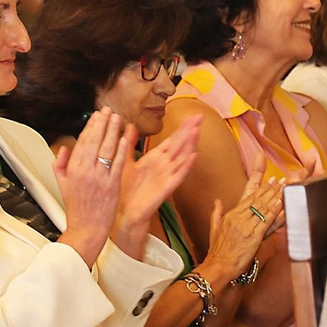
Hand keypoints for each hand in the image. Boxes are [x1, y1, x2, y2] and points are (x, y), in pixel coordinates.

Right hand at [51, 108, 127, 265]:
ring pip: (107, 148)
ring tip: (118, 119)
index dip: (91, 126)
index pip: (82, 141)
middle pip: (95, 141)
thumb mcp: (62, 185)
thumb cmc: (77, 209)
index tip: (96, 116)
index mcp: (73, 169)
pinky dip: (122, 149)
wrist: (87, 229)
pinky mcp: (113, 185)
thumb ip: (60, 165)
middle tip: (108, 111)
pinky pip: (118, 163)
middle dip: (102, 123)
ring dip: (113, 131)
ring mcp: (100, 178)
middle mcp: (86, 171)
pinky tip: (125, 138)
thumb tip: (62, 150)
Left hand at [116, 114, 201, 236]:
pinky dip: (186, 166)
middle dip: (189, 130)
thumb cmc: (127, 188)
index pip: (172, 140)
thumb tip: (128, 124)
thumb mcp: (126, 161)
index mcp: (155, 158)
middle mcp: (164, 165)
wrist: (126, 211)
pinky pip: (179, 175)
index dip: (181, 128)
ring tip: (196, 130)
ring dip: (190, 144)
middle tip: (200, 116)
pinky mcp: (166, 187)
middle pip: (180, 145)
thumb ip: (128, 143)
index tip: (191, 116)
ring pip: (182, 157)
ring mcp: (167, 175)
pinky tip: (193, 156)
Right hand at [203, 172, 285, 277]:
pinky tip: (280, 204)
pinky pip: (266, 221)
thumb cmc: (218, 250)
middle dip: (271, 189)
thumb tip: (217, 201)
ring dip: (275, 196)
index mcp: (232, 215)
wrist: (220, 265)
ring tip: (284, 187)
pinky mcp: (254, 237)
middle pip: (258, 200)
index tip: (270, 180)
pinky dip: (274, 212)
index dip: (261, 188)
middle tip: (281, 180)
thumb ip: (216, 212)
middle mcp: (239, 218)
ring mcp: (247, 227)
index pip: (249, 198)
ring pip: (263, 208)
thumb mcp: (214, 228)